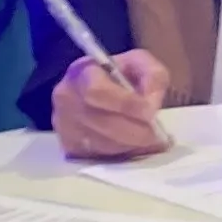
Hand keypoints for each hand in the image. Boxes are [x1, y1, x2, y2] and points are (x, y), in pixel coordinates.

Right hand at [55, 48, 169, 162]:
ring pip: (102, 143)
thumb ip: (153, 76)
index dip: (126, 104)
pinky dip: (121, 154)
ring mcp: (64, 125)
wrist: (97, 91)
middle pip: (102, 122)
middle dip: (134, 131)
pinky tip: (133, 146)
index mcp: (82, 71)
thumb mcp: (141, 64)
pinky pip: (99, 157)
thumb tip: (150, 105)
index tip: (150, 113)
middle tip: (157, 135)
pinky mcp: (69, 147)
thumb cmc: (120, 76)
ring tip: (148, 141)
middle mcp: (66, 97)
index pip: (98, 90)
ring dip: (130, 145)